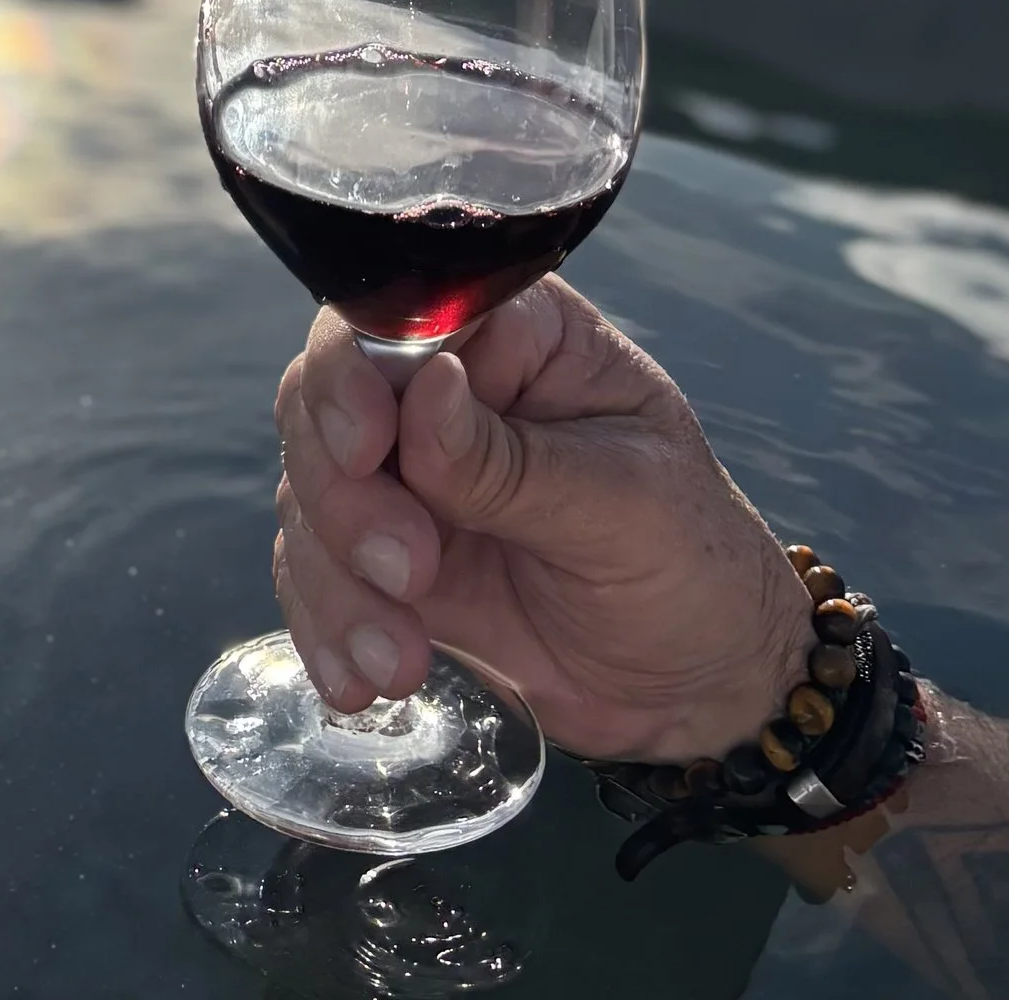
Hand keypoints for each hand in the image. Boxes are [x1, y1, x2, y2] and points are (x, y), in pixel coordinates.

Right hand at [272, 280, 813, 764]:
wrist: (699, 691)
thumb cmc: (694, 565)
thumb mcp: (623, 506)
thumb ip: (515, 461)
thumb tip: (426, 388)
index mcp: (517, 335)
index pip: (399, 316)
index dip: (355, 371)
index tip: (365, 449)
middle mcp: (447, 388)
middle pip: (326, 398)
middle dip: (343, 494)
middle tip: (409, 574)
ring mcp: (411, 475)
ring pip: (309, 490)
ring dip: (336, 578)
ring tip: (400, 659)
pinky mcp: (388, 557)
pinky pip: (314, 570)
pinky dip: (326, 626)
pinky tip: (365, 682)